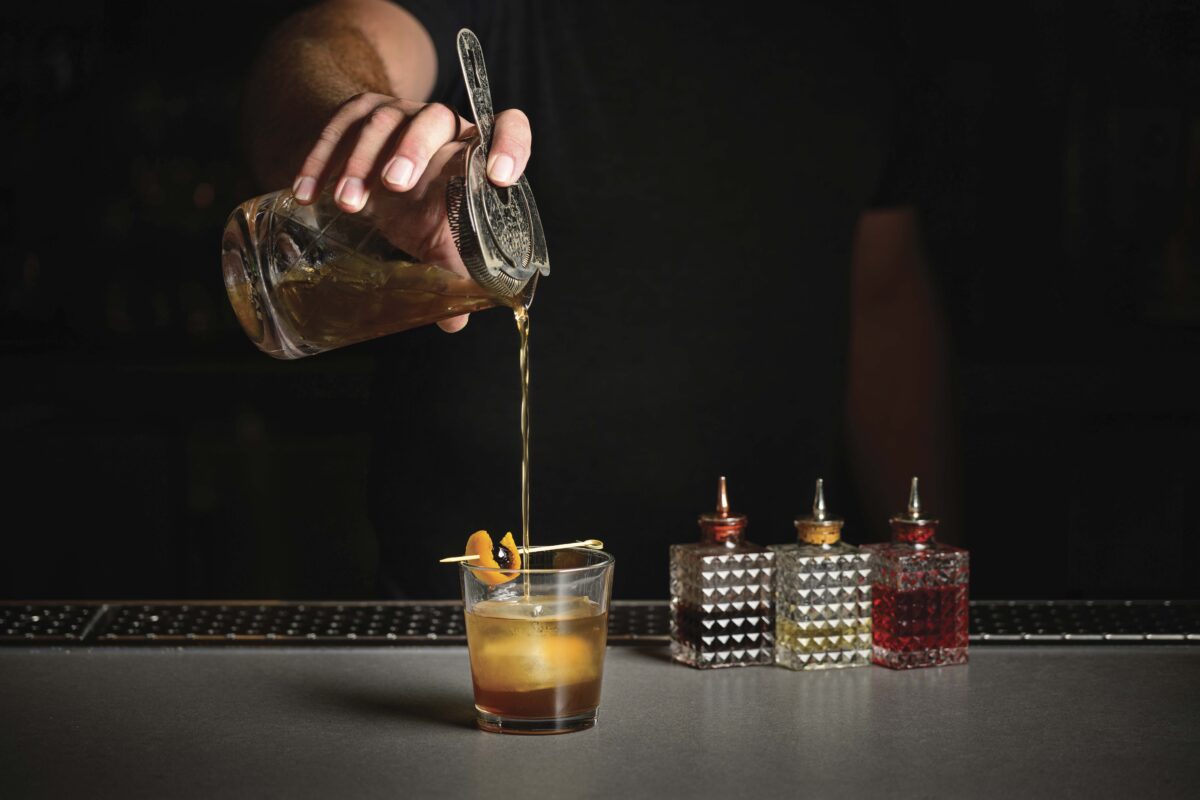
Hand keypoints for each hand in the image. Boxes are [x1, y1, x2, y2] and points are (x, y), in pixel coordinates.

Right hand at [291, 92, 531, 331]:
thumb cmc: (422, 206)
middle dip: (414, 149)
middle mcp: (441, 125)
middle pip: (436, 118)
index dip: (511, 144)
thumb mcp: (440, 238)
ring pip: (383, 121)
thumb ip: (451, 274)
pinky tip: (308, 193)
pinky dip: (319, 159)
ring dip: (360, 161)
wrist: (377, 164)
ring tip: (347, 204)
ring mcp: (398, 113)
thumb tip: (453, 321)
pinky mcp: (358, 112)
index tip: (500, 177)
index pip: (508, 127)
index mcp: (473, 153)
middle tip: (394, 186)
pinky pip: (338, 127)